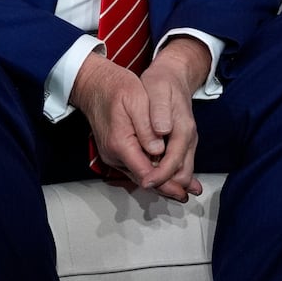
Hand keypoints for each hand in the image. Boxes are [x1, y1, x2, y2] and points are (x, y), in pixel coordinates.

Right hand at [71, 38, 207, 202]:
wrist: (95, 85)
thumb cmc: (117, 89)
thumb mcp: (137, 101)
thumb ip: (146, 128)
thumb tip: (158, 149)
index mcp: (120, 143)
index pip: (145, 171)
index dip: (165, 181)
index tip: (181, 188)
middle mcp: (114, 154)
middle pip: (143, 178)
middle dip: (166, 188)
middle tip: (186, 195)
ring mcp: (113, 155)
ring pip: (140, 175)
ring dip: (160, 183)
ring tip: (182, 190)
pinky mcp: (116, 152)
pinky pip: (136, 167)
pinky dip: (152, 173)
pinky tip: (165, 176)